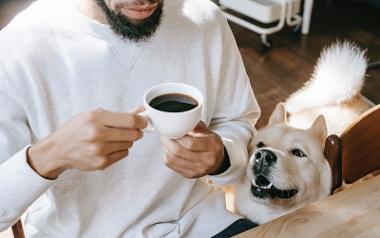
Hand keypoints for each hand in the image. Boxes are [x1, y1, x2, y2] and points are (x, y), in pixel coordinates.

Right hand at [27, 107, 147, 178]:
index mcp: (95, 118)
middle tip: (130, 129)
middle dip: (136, 131)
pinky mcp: (101, 163)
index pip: (130, 120)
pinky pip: (124, 154)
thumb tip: (141, 111)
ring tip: (113, 138)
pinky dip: (120, 149)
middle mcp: (97, 134)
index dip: (141, 121)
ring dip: (126, 140)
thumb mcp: (94, 114)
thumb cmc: (76, 129)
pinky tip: (109, 147)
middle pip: (133, 134)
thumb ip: (119, 114)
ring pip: (129, 144)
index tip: (143, 121)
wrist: (58, 150)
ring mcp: (99, 151)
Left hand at [160, 121, 224, 178]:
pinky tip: (168, 150)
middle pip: (179, 152)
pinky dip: (167, 156)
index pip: (190, 143)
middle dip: (168, 141)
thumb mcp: (209, 132)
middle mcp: (206, 160)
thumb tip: (182, 118)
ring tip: (165, 141)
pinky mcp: (190, 175)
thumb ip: (196, 125)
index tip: (172, 130)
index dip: (177, 136)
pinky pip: (172, 166)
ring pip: (173, 159)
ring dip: (165, 149)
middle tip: (164, 135)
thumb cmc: (211, 144)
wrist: (217, 160)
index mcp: (212, 147)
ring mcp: (198, 170)